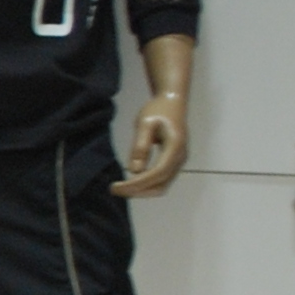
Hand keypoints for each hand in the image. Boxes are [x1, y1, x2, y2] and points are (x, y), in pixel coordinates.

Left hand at [112, 35, 194, 198]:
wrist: (173, 102)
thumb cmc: (158, 110)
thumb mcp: (144, 123)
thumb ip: (140, 146)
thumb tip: (134, 171)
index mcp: (175, 147)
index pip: (157, 173)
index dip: (137, 184)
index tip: (116, 187)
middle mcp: (180, 158)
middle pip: (161, 184)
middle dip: (138, 191)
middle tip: (115, 190)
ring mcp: (179, 162)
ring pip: (162, 186)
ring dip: (142, 191)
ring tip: (121, 188)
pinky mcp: (174, 163)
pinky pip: (162, 180)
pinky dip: (147, 185)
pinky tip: (131, 182)